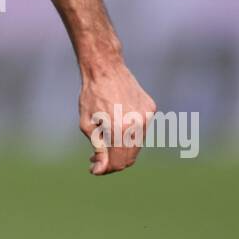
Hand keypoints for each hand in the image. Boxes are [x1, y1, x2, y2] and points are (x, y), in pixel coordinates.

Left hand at [78, 61, 155, 175]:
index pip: (118, 162)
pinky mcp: (151, 108)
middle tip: (97, 158)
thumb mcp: (87, 124)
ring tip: (105, 140)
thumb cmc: (91, 95)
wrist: (105, 68)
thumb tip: (100, 170)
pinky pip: (141, 129)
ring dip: (122, 148)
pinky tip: (116, 120)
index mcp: (120, 129)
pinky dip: (129, 131)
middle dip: (113, 162)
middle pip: (130, 157)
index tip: (94, 168)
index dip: (106, 169)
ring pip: (137, 145)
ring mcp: (146, 116)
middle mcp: (137, 124)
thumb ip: (97, 149)